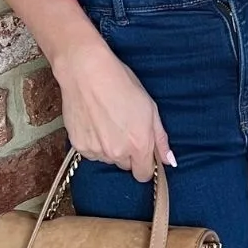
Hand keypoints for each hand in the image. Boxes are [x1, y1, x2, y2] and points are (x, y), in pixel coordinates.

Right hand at [51, 33, 175, 181]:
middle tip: (123, 127)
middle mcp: (117, 153)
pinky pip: (91, 152)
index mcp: (139, 145)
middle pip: (125, 166)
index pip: (143, 175)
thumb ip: (160, 139)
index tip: (141, 149)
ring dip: (109, 147)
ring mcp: (96, 151)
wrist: (87, 72)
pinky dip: (93, 142)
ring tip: (106, 121)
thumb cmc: (122, 84)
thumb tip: (169, 161)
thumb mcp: (150, 107)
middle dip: (127, 153)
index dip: (144, 163)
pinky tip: (93, 121)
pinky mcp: (79, 146)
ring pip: (107, 158)